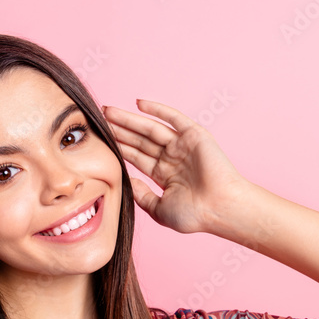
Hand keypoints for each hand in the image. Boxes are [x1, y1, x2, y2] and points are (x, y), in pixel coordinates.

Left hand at [102, 99, 247, 234]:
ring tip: (108, 110)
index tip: (99, 140)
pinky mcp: (194, 135)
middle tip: (98, 118)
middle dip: (119, 129)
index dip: (118, 147)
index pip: (136, 157)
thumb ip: (141, 195)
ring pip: (150, 128)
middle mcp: (172, 158)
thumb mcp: (159, 209)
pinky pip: (173, 118)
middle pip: (139, 140)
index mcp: (165, 175)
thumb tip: (125, 182)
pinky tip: (138, 102)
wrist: (220, 209)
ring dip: (130, 119)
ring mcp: (183, 146)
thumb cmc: (194, 215)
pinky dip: (156, 109)